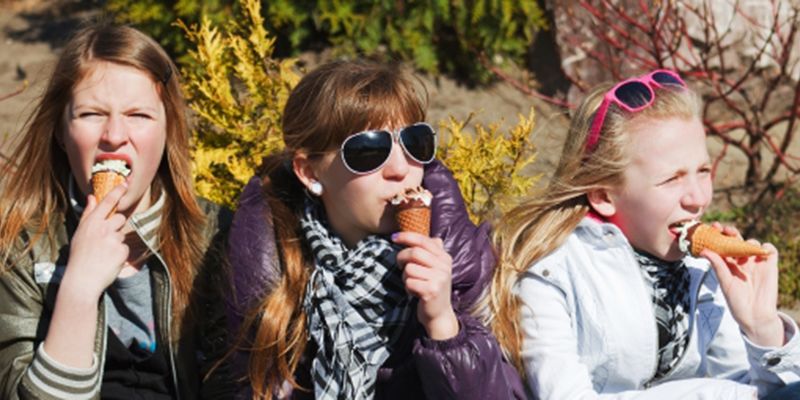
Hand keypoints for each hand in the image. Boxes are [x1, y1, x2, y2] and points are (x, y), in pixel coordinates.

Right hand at [61, 183, 129, 297]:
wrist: (82, 281)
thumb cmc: (79, 257)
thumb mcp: (79, 234)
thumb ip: (88, 215)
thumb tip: (91, 197)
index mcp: (91, 223)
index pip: (106, 203)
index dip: (117, 192)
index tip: (126, 183)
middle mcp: (103, 229)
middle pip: (120, 218)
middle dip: (116, 227)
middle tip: (104, 241)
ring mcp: (113, 240)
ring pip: (122, 235)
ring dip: (116, 243)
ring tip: (103, 255)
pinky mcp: (122, 251)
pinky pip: (125, 248)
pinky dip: (119, 255)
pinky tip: (109, 261)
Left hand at [393, 232, 458, 339]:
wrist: (439, 315)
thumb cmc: (433, 288)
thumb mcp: (437, 269)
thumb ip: (434, 253)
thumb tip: (435, 237)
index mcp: (445, 258)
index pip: (423, 241)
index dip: (406, 236)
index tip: (394, 238)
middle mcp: (444, 266)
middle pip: (414, 252)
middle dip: (401, 258)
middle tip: (400, 265)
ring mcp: (439, 278)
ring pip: (409, 268)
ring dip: (405, 277)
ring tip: (412, 283)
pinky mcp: (431, 291)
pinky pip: (409, 282)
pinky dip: (408, 288)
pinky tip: (415, 293)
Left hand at [700, 222, 783, 346]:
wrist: (755, 315)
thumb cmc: (736, 302)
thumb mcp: (725, 282)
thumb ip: (717, 266)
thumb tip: (704, 250)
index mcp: (727, 263)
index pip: (721, 244)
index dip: (717, 235)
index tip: (713, 227)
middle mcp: (741, 260)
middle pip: (736, 240)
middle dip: (731, 232)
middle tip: (726, 230)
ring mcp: (755, 262)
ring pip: (752, 243)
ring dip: (747, 242)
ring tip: (743, 250)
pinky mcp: (770, 265)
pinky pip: (770, 250)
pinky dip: (766, 247)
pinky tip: (760, 252)